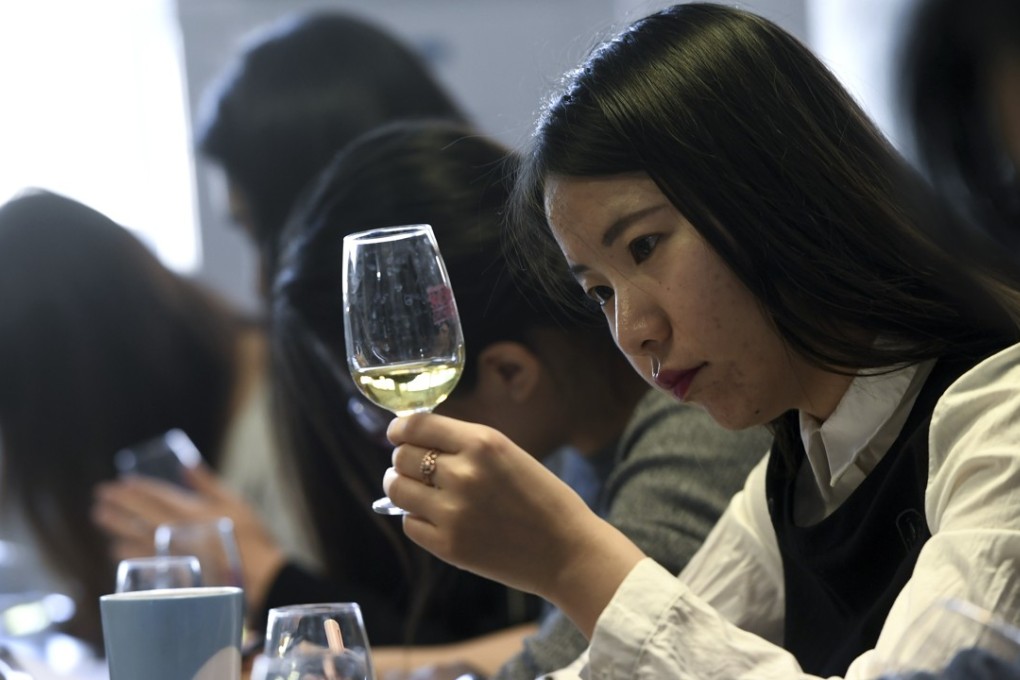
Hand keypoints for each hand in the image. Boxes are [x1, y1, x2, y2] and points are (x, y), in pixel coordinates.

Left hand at [92, 464, 286, 610]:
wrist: (259, 573)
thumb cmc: (251, 535)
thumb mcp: (234, 501)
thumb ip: (207, 483)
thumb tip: (185, 464)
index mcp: (193, 510)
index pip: (158, 495)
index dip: (138, 488)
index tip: (121, 482)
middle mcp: (180, 529)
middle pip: (143, 514)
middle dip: (121, 504)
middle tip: (100, 496)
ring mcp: (176, 551)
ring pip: (138, 535)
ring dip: (117, 525)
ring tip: (100, 516)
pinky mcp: (177, 570)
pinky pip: (145, 558)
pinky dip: (129, 551)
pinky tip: (116, 547)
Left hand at [384, 414, 644, 635]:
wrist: (567, 551)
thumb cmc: (543, 499)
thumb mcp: (509, 454)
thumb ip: (465, 445)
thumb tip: (419, 440)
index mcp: (482, 443)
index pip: (416, 425)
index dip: (400, 429)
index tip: (398, 434)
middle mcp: (462, 473)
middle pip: (401, 456)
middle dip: (404, 459)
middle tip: (415, 468)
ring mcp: (452, 512)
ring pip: (396, 489)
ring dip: (401, 487)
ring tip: (416, 492)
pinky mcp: (447, 546)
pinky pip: (409, 523)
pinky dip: (417, 519)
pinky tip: (436, 518)